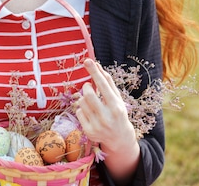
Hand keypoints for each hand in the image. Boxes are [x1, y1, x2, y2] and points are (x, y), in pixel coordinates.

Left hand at [76, 59, 139, 182]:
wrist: (119, 138)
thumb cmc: (117, 112)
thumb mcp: (117, 98)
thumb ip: (108, 83)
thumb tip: (98, 66)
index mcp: (116, 106)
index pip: (103, 85)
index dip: (94, 72)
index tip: (87, 61)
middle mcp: (107, 116)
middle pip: (88, 94)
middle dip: (86, 87)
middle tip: (88, 87)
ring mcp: (97, 125)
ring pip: (81, 102)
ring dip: (84, 98)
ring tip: (92, 103)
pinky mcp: (88, 131)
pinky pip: (78, 112)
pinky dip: (82, 109)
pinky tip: (90, 114)